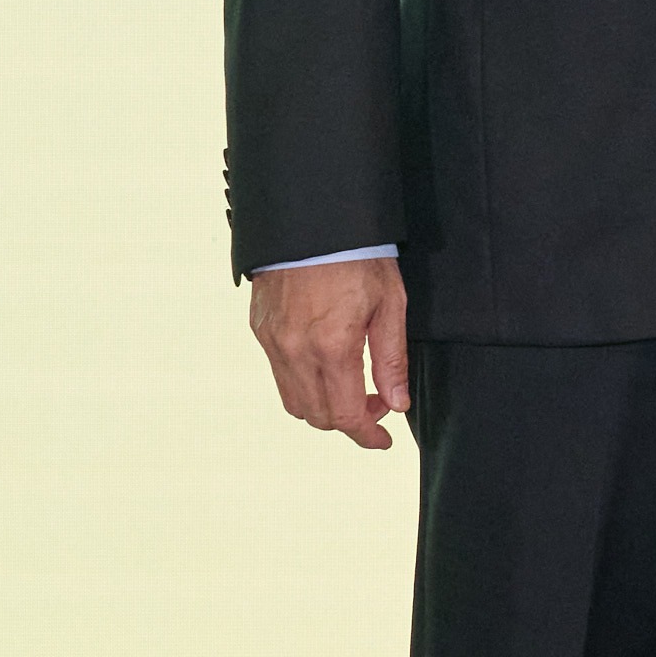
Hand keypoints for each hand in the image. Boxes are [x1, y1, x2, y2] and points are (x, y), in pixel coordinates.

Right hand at [246, 256, 412, 452]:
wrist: (312, 217)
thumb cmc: (358, 255)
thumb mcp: (390, 304)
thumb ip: (391, 360)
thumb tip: (396, 402)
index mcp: (332, 347)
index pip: (345, 416)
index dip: (367, 435)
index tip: (382, 439)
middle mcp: (295, 351)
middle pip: (318, 416)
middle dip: (348, 421)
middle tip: (374, 403)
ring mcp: (272, 341)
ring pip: (293, 401)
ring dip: (322, 405)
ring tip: (349, 385)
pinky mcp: (259, 329)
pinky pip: (278, 373)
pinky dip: (301, 381)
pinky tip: (324, 362)